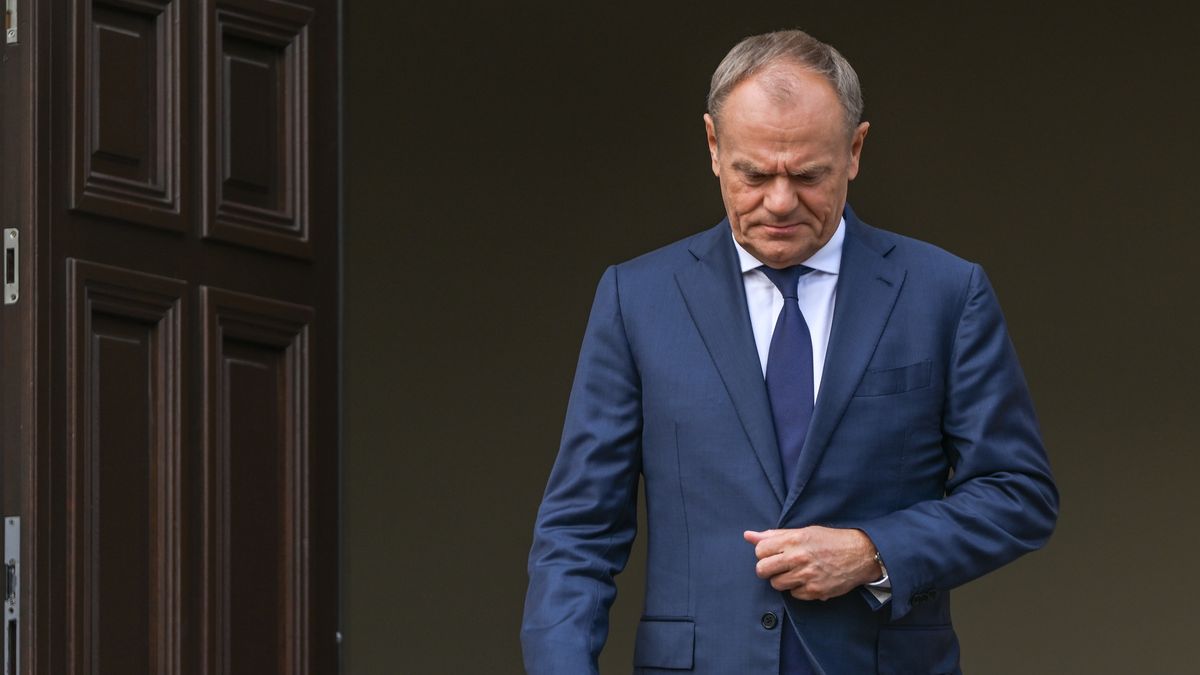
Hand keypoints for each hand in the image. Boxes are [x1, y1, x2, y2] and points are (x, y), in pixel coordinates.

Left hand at [743, 526, 881, 600]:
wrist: (860, 554)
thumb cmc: (829, 541)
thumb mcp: (803, 532)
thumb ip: (774, 535)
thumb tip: (748, 535)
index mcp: (794, 539)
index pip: (760, 550)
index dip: (763, 553)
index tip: (772, 554)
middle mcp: (798, 557)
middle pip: (762, 570)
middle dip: (767, 569)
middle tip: (778, 567)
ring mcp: (807, 576)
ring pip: (776, 584)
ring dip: (782, 580)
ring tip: (795, 572)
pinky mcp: (815, 591)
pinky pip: (794, 595)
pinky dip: (798, 589)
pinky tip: (808, 580)